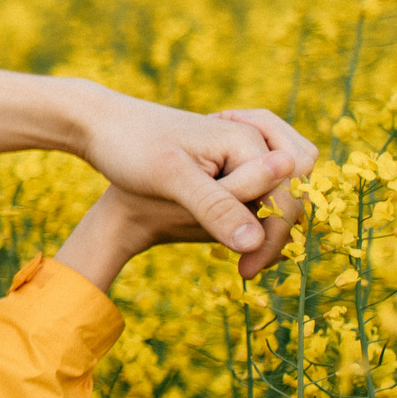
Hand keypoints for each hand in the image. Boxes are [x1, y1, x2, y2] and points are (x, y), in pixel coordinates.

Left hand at [75, 98, 312, 280]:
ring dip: (273, 219)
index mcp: (246, 140)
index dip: (272, 240)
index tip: (246, 272)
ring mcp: (241, 148)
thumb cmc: (129, 147)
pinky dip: (258, 208)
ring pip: (284, 187)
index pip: (286, 198)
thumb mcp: (170, 179)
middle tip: (248, 267)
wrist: (100, 125)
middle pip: (296, 191)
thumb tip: (254, 242)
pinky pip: (262, 185)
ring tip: (247, 256)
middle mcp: (252, 139)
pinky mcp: (228, 158)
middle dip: (278, 231)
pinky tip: (234, 234)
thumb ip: (214, 205)